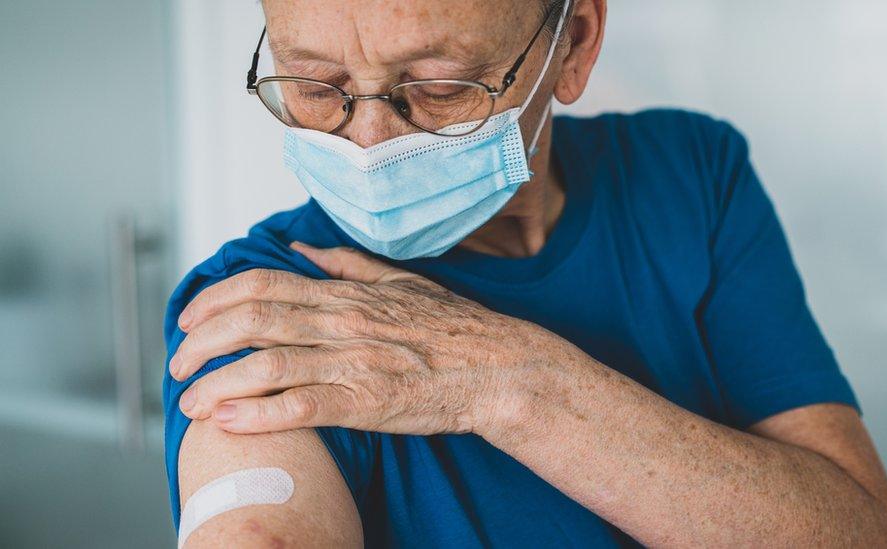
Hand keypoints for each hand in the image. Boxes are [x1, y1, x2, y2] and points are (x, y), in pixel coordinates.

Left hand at [170, 242, 553, 435]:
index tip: (191, 318)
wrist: (498, 368)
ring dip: (218, 383)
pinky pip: (302, 405)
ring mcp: (354, 361)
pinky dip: (258, 414)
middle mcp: (343, 322)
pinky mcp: (368, 401)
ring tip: (190, 401)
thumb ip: (346, 265)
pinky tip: (228, 422)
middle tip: (178, 364)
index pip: (264, 285)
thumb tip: (301, 249)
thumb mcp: (401, 282)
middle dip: (203, 342)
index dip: (217, 299)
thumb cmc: (453, 327)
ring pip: (268, 363)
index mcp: (346, 294)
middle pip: (253, 321)